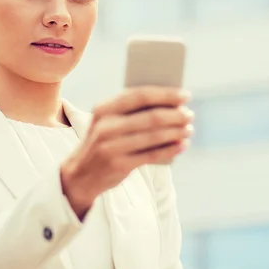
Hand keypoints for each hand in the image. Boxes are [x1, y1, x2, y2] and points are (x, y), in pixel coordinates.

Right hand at [61, 86, 192, 218]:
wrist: (80, 174)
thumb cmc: (103, 142)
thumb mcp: (107, 122)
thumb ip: (131, 112)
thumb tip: (171, 104)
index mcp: (104, 109)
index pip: (139, 96)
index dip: (165, 94)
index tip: (185, 95)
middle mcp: (106, 126)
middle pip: (150, 117)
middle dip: (174, 115)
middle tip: (189, 115)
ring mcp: (111, 146)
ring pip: (153, 136)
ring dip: (175, 132)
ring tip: (189, 129)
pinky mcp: (119, 165)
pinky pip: (151, 155)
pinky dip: (170, 150)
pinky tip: (181, 145)